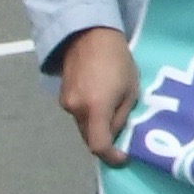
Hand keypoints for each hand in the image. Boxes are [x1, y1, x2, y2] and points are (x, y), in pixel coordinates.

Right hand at [58, 26, 136, 163]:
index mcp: (94, 109)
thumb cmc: (118, 61)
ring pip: (83, 126)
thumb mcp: (130, 90)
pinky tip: (101, 102)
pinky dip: (89, 115)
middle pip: (89, 137)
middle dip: (105, 141)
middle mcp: (75, 109)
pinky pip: (78, 114)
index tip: (123, 158)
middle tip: (122, 137)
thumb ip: (122, 116)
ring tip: (114, 113)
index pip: (98, 145)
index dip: (111, 157)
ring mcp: (65, 103)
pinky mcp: (62, 95)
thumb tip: (116, 134)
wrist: (89, 36)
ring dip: (97, 126)